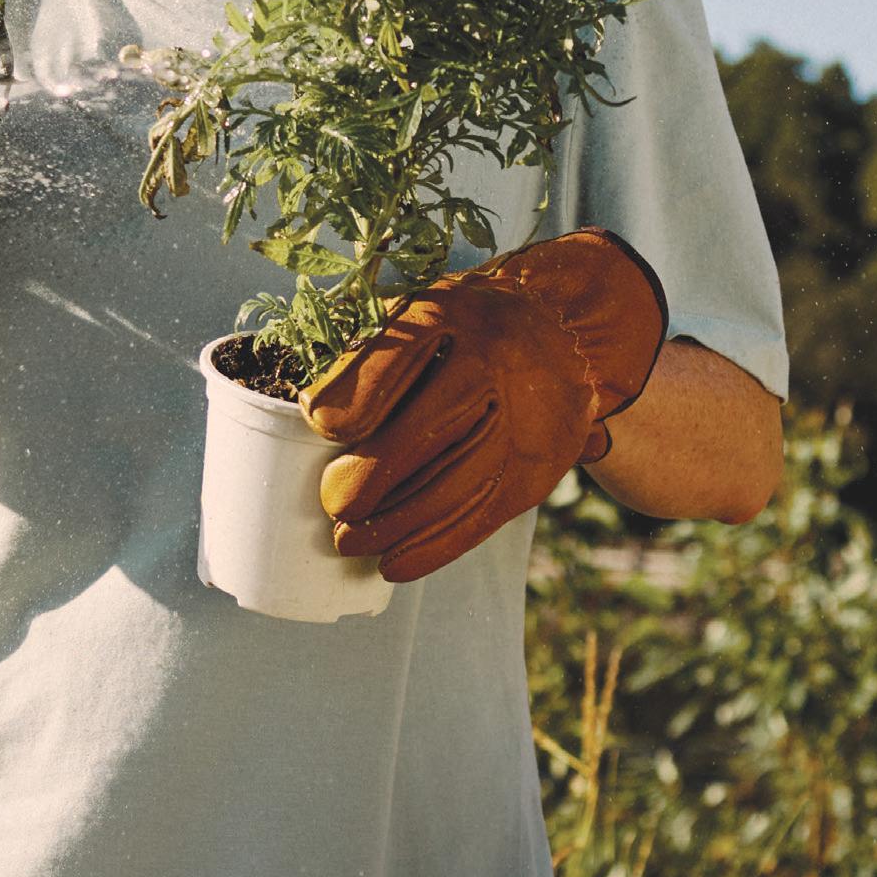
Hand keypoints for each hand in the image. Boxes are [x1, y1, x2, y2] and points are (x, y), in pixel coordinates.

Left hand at [303, 229, 667, 582]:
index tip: (318, 423)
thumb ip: (370, 351)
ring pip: (457, 483)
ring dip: (396, 523)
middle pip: (436, 424)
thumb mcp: (422, 312)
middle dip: (377, 471)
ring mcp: (524, 422)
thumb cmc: (463, 329)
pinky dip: (434, 548)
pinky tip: (392, 564)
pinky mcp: (537, 471)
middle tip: (333, 504)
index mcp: (454, 314)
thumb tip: (311, 417)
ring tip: (346, 541)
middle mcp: (495, 364)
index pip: (403, 354)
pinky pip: (482, 518)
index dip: (360, 393)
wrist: (566, 336)